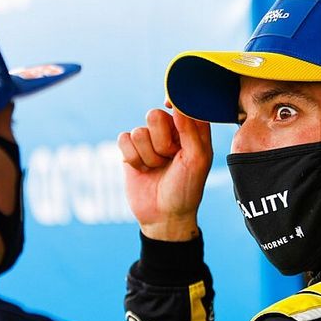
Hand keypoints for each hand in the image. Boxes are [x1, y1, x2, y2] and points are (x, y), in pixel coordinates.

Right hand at [117, 107, 212, 240]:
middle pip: (154, 115)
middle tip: (169, 158)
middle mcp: (169, 131)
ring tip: (157, 168)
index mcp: (190, 129)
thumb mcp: (197, 160)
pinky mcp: (130, 150)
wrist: (163, 216)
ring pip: (138, 131)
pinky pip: (123, 139)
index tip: (178, 132)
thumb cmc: (186, 189)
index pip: (180, 105)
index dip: (176, 113)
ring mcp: (148, 140)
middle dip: (160, 142)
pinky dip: (132, 158)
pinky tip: (142, 170)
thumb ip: (191, 129)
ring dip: (147, 156)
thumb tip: (177, 104)